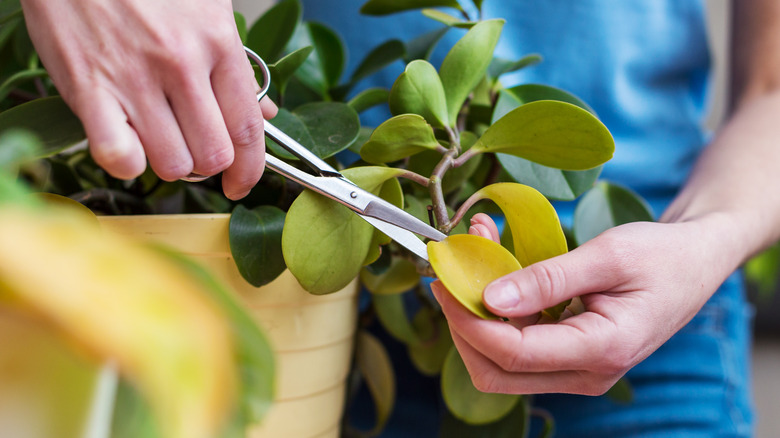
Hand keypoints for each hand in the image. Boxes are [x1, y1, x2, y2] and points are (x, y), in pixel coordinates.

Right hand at [21, 0, 276, 198]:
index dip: (250, 169)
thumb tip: (265, 113)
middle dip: (208, 165)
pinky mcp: (89, 90)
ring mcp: (134, 79)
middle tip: (195, 149)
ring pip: (172, 165)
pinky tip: (126, 140)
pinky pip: (120, 158)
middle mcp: (181, 65)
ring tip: (158, 137)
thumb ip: (237, 67)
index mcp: (217, 42)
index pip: (248, 129)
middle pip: (213, 156)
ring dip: (169, 162)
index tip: (242, 183)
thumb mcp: (207, 9)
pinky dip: (126, 162)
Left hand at [431, 212, 739, 394]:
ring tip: (473, 255)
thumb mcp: (607, 255)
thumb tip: (490, 299)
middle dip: (462, 326)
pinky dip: (497, 313)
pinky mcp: (568, 356)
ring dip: (476, 316)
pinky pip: (519, 347)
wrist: (694, 263)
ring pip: (502, 365)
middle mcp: (586, 373)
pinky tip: (494, 269)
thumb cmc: (660, 255)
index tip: (445, 278)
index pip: (513, 353)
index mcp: (602, 350)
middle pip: (497, 372)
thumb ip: (548, 279)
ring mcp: (577, 370)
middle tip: (448, 275)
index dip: (469, 318)